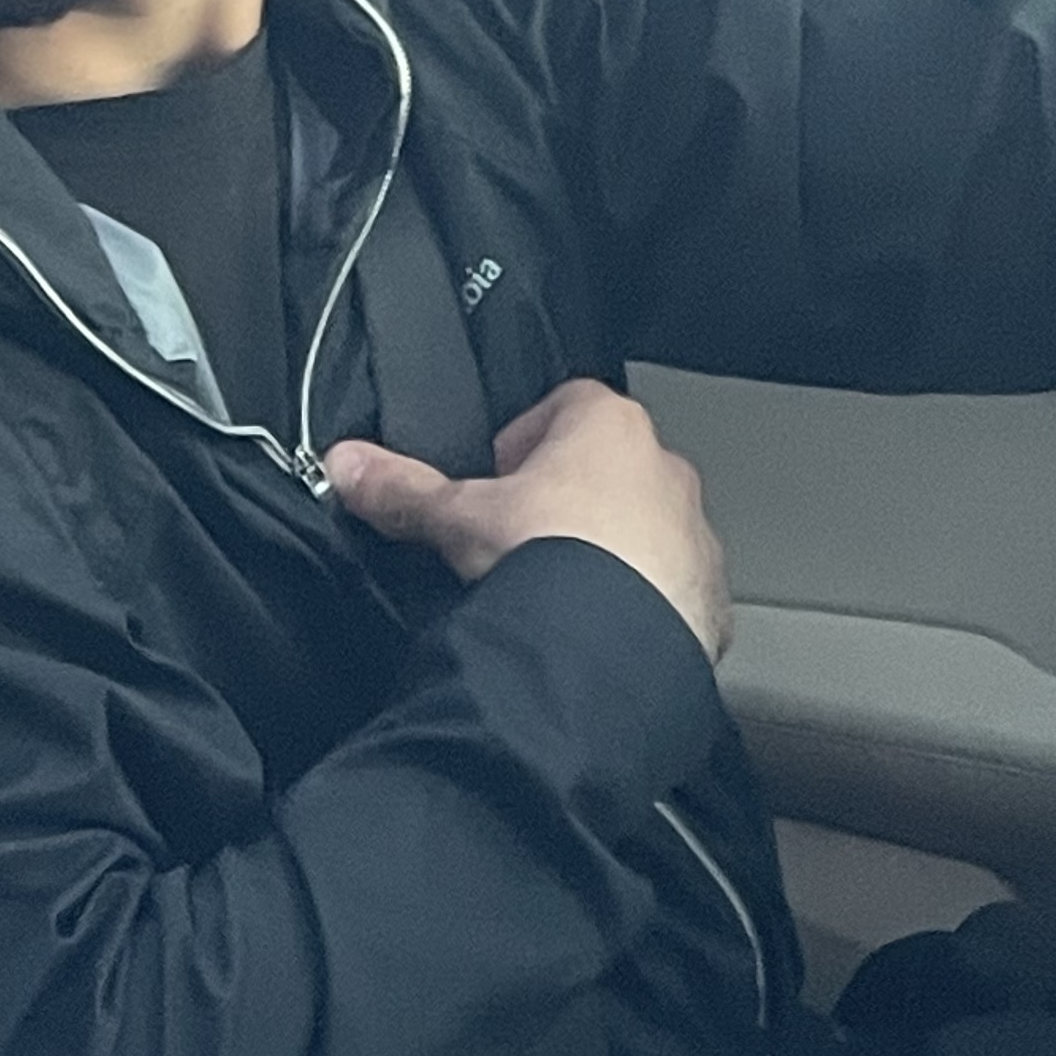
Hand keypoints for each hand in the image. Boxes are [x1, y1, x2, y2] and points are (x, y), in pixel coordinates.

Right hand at [322, 379, 731, 661]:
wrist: (609, 649)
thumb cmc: (548, 559)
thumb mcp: (456, 519)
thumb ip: (403, 489)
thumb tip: (347, 466)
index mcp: (609, 428)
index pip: (566, 405)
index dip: (524, 439)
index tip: (497, 477)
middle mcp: (665, 471)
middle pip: (610, 470)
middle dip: (568, 500)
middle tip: (520, 542)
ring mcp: (694, 535)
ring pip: (646, 531)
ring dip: (609, 553)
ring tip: (555, 596)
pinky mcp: (708, 598)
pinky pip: (669, 592)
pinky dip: (637, 607)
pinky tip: (593, 635)